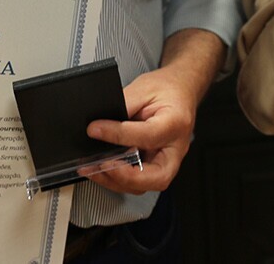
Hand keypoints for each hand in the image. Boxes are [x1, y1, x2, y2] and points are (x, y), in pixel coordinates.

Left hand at [84, 64, 201, 192]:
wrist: (180, 91)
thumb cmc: (166, 88)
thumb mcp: (143, 88)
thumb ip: (122, 106)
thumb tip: (99, 125)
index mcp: (175, 123)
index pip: (147, 136)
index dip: (118, 135)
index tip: (95, 130)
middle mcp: (176, 148)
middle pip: (157, 177)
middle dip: (125, 177)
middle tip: (101, 164)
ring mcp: (169, 160)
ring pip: (146, 185)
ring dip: (117, 181)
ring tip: (93, 168)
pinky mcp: (158, 165)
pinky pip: (140, 180)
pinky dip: (119, 179)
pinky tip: (103, 168)